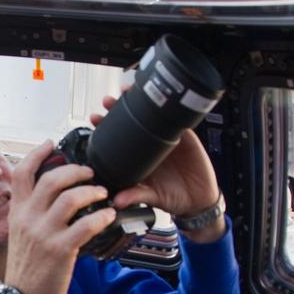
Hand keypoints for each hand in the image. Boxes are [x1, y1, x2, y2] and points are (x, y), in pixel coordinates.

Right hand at [3, 140, 117, 293]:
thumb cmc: (27, 267)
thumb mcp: (19, 234)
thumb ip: (31, 212)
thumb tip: (50, 195)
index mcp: (17, 212)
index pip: (21, 173)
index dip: (36, 154)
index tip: (50, 143)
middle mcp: (27, 219)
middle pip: (51, 179)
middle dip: (75, 170)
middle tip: (90, 172)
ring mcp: (43, 234)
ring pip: (71, 198)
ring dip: (92, 191)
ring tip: (102, 193)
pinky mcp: (60, 250)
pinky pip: (86, 225)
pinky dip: (101, 216)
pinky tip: (108, 215)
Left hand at [89, 96, 220, 217]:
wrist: (199, 200)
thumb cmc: (174, 198)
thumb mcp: (153, 197)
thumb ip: (136, 195)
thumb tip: (118, 201)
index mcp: (138, 159)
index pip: (119, 139)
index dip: (107, 128)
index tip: (94, 118)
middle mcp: (150, 146)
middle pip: (131, 123)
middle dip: (118, 109)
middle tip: (107, 101)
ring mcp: (167, 140)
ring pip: (152, 117)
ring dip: (141, 102)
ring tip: (127, 92)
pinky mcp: (186, 138)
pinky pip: (177, 121)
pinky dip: (170, 110)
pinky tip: (162, 100)